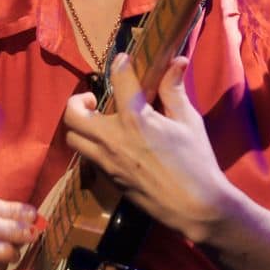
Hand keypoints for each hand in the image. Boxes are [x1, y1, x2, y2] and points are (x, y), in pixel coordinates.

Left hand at [63, 53, 231, 242]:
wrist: (196, 208)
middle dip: (78, 101)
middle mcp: (113, 139)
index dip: (120, 64)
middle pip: (73, 114)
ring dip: (80, 126)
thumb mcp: (189, 121)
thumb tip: (177, 61)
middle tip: (93, 100)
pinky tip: (108, 144)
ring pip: (73, 139)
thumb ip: (174, 90)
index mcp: (135, 119)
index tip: (123, 60)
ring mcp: (107, 162)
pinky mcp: (108, 180)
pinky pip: (86, 158)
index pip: (118, 79)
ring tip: (97, 122)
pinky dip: (90, 146)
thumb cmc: (196, 162)